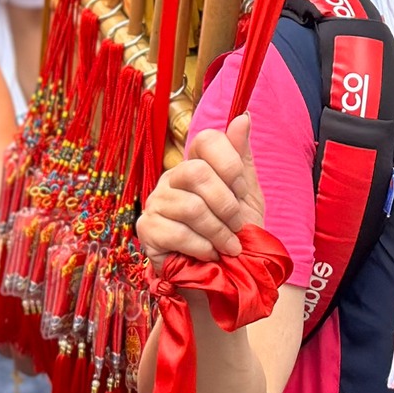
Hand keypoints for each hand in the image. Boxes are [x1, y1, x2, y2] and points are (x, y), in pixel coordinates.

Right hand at [137, 115, 264, 268]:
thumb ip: (242, 157)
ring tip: (229, 247)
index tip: (241, 191)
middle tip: (238, 227)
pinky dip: (202, 247)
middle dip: (226, 205)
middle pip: (197, 172)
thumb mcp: (246, 196)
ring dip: (218, 233)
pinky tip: (209, 255)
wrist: (223, 276)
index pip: (206, 140)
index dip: (229, 164)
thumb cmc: (234, 233)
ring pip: (191, 207)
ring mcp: (156, 201)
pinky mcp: (146, 229)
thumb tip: (243, 116)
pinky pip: (176, 232)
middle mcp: (172, 178)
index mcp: (197, 164)